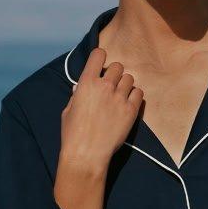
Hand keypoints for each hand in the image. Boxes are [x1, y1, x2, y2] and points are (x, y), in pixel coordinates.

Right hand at [60, 45, 143, 177]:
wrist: (87, 154)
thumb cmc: (73, 134)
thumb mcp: (68, 110)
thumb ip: (77, 95)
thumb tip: (80, 87)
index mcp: (86, 82)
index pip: (98, 54)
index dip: (100, 58)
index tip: (100, 66)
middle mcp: (105, 86)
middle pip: (117, 66)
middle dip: (114, 74)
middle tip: (111, 86)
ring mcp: (119, 98)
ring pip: (129, 78)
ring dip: (125, 85)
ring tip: (119, 97)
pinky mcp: (131, 111)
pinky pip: (139, 93)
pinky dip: (134, 96)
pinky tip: (128, 104)